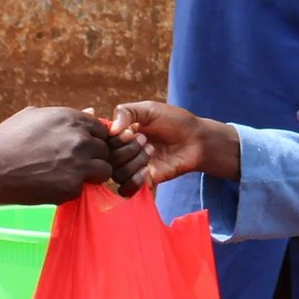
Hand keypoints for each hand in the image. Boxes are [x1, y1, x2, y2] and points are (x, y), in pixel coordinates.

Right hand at [0, 107, 112, 206]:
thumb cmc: (6, 140)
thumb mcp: (32, 116)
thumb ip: (66, 116)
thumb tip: (92, 112)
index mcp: (71, 118)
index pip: (102, 128)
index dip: (93, 139)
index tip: (81, 147)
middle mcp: (79, 139)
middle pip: (105, 149)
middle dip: (94, 156)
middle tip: (74, 164)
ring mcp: (78, 164)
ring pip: (104, 170)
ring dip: (92, 173)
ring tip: (70, 175)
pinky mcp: (72, 187)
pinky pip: (85, 188)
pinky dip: (73, 188)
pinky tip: (53, 185)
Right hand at [109, 100, 240, 189]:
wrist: (196, 138)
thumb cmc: (173, 120)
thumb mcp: (148, 109)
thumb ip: (126, 112)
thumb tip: (111, 130)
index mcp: (120, 135)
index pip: (103, 142)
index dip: (115, 139)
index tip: (131, 131)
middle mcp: (123, 153)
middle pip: (109, 159)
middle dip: (128, 148)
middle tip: (146, 140)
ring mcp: (133, 168)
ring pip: (117, 174)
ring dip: (134, 162)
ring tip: (151, 151)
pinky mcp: (145, 181)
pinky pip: (127, 189)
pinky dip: (135, 180)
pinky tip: (149, 169)